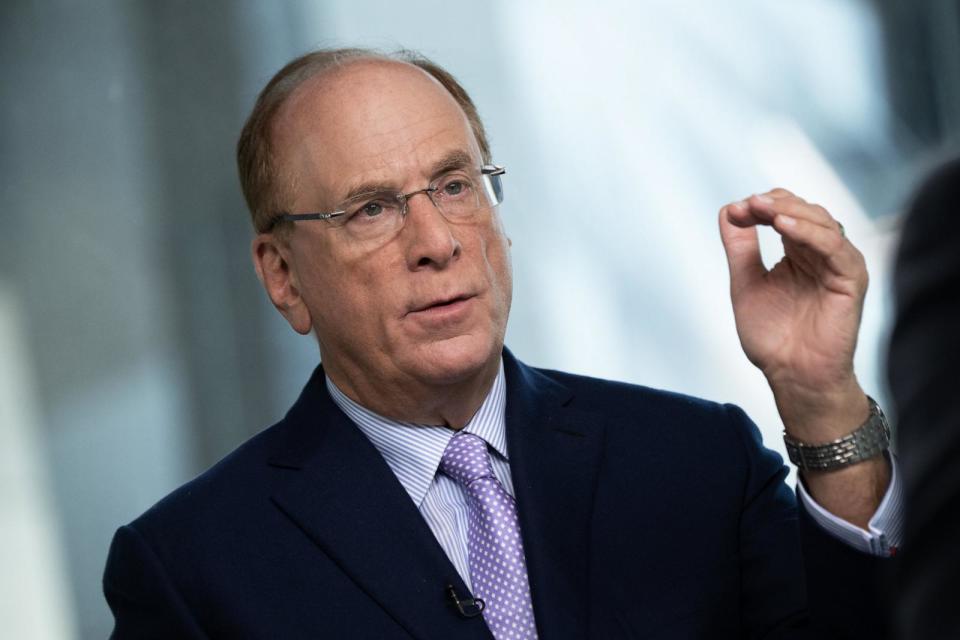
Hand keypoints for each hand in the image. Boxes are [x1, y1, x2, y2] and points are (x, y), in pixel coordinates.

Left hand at [719, 189, 890, 527]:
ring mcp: (838, 264)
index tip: (736, 212)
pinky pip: (834, 247)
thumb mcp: (746, 284)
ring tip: (764, 210)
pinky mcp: (851, 279)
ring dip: (791, 211)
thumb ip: (740, 249)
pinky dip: (810, 232)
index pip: (784, 213)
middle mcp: (820, 254)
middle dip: (773, 204)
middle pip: (803, 211)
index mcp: (798, 253)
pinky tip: (785, 226)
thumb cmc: (774, 338)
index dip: (759, 207)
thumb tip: (729, 211)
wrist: (791, 376)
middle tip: (748, 205)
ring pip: (821, 222)